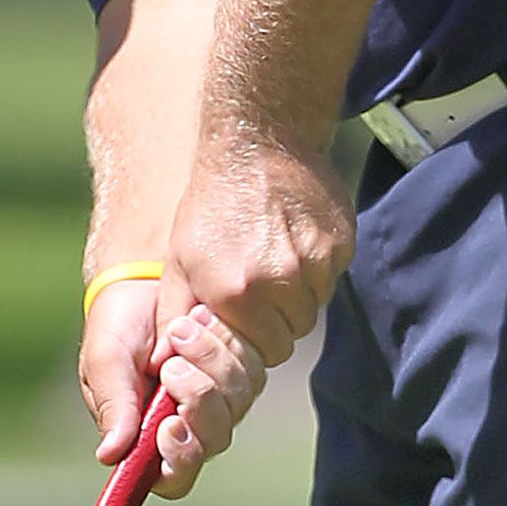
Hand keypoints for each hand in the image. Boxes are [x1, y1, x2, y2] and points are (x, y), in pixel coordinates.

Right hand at [78, 275, 266, 501]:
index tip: (169, 424)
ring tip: (180, 327)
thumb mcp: (106, 362)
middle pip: (214, 440)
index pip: (174, 477)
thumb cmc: (116, 329)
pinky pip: (252, 370)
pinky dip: (228, 343)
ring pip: (237, 403)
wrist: (143, 283)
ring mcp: (221, 400)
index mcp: (150, 439)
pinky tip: (203, 317)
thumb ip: (112, 406)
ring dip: (211, 363)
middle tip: (171, 362)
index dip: (179, 458)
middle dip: (198, 398)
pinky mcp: (241, 371)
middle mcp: (190, 426)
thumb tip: (110, 455)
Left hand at [163, 132, 355, 369]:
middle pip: (294, 332)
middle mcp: (279, 281)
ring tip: (276, 259)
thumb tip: (166, 362)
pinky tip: (294, 239)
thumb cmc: (211, 205)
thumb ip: (173, 315)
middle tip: (263, 290)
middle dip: (279, 320)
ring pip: (316, 305)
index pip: (266, 351)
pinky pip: (333, 275)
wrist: (256, 143)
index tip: (250, 319)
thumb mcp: (178, 261)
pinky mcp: (340, 242)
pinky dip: (318, 267)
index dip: (258, 340)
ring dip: (299, 294)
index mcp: (236, 292)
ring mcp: (315, 261)